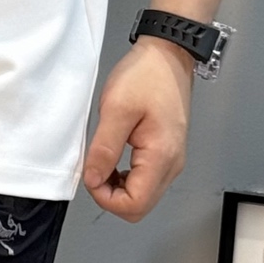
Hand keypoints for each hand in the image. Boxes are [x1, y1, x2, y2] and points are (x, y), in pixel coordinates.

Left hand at [81, 37, 192, 219]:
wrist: (167, 56)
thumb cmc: (147, 75)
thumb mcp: (116, 109)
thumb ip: (104, 149)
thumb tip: (92, 179)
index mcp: (161, 156)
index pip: (134, 205)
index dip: (106, 198)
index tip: (91, 176)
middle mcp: (172, 164)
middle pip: (140, 206)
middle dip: (110, 196)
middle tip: (95, 169)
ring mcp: (172, 160)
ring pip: (142, 196)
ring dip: (117, 187)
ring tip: (103, 160)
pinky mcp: (166, 153)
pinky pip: (145, 180)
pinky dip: (125, 177)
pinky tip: (114, 159)